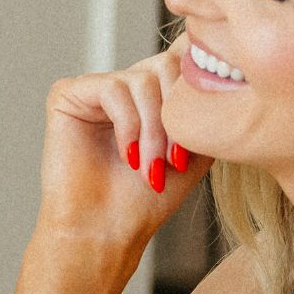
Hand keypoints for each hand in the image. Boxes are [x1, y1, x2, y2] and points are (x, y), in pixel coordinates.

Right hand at [34, 44, 207, 258]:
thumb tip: (227, 64)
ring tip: (151, 168)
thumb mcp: (195, 147)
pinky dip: (128, 125)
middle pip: (167, 64)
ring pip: (143, 80)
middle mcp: (123, 85)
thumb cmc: (146, 202)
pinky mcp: (67, 94)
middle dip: (176, 116)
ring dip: (154, 130)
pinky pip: (113, 88)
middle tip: (175, 160)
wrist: (105, 233)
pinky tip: (127, 157)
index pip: (182, 60)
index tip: (197, 137)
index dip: (197, 87)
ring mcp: (94, 88)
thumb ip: (206, 107)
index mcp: (151, 95)